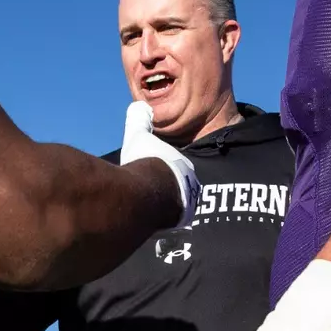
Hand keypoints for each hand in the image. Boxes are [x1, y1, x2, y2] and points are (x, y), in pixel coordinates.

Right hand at [119, 103, 199, 227]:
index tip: (154, 171)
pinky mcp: (179, 225)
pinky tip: (148, 220)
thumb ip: (139, 121)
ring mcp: (187, 208)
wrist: (149, 194)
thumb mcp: (140, 137)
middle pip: (180, 188)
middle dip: (167, 188)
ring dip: (164, 206)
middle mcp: (191, 187)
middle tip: (151, 190)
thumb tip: (139, 106)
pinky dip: (161, 220)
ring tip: (148, 206)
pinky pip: (170, 222)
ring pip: (176, 206)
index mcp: (184, 167)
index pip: (178, 167)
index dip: (166, 168)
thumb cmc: (146, 163)